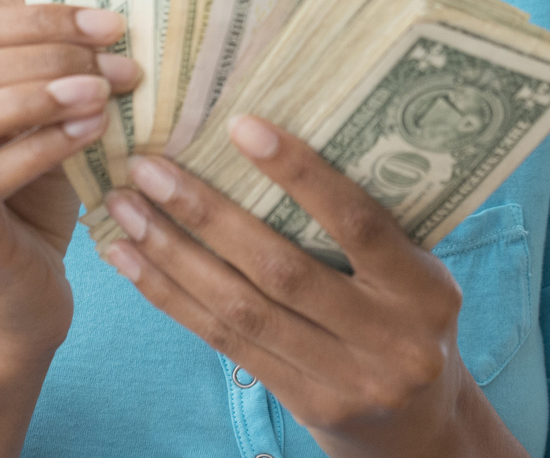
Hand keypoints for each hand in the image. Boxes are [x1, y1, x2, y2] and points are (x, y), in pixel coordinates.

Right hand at [0, 5, 134, 372]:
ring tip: (101, 91)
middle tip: (117, 60)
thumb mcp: (36, 123)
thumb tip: (104, 19)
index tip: (109, 23)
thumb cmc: (31, 198)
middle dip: (45, 52)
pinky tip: (91, 131)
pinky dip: (40, 146)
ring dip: (33, 94)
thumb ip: (46, 72)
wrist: (19, 298)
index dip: (35, 18)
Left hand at [95, 118, 526, 457]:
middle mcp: (390, 339)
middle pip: (281, 271)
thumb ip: (366, 225)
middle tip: (149, 166)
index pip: (358, 222)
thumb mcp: (414, 270)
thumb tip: (274, 142)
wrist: (420, 424)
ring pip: (241, 311)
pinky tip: (133, 262)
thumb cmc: (408, 317)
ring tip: (125, 209)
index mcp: (425, 289)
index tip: (241, 125)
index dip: (300, 174)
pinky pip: (226, 344)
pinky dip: (173, 298)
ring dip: (173, 255)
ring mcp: (346, 381)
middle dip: (207, 214)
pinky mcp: (304, 405)